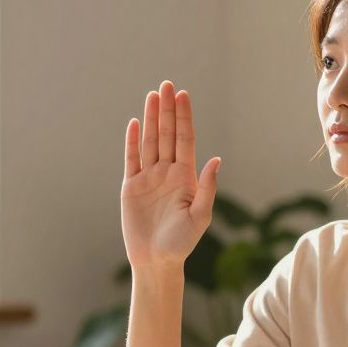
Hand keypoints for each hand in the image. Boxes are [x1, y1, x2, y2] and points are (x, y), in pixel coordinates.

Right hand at [121, 80, 221, 269]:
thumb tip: (216, 160)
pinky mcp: (131, 187)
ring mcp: (148, 178)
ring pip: (150, 141)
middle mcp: (167, 173)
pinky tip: (135, 123)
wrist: (156, 261)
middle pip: (167, 135)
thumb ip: (207, 188)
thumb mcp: (200, 216)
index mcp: (186, 177)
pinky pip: (131, 158)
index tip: (183, 95)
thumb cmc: (182, 243)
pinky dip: (132, 141)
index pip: (185, 140)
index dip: (184, 117)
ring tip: (153, 95)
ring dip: (151, 119)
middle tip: (167, 85)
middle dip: (167, 110)